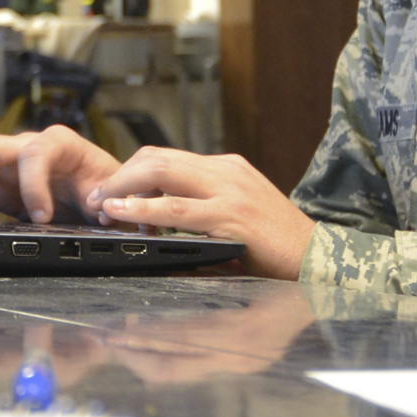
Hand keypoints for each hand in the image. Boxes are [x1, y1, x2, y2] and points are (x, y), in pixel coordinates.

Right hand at [0, 126, 121, 222]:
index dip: (35, 183)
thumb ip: (107, 198)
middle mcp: (25, 149)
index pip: (36, 152)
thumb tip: (101, 209)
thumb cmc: (109, 187)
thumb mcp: (116, 192)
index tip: (41, 216)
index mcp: (59, 144)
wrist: (102, 194)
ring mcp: (5, 165)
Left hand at [81, 147, 313, 279]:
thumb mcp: (237, 216)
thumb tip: (158, 215)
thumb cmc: (278, 246)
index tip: (109, 192)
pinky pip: (177, 209)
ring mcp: (230, 191)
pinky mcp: (232, 217)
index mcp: (226, 169)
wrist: (321, 259)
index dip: (131, 173)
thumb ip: (203, 208)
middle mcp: (226, 171)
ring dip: (122, 188)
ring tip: (99, 204)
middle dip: (119, 175)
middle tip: (95, 196)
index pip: (166, 157)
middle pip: (156, 157)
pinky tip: (121, 214)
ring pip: (160, 172)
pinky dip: (142, 209)